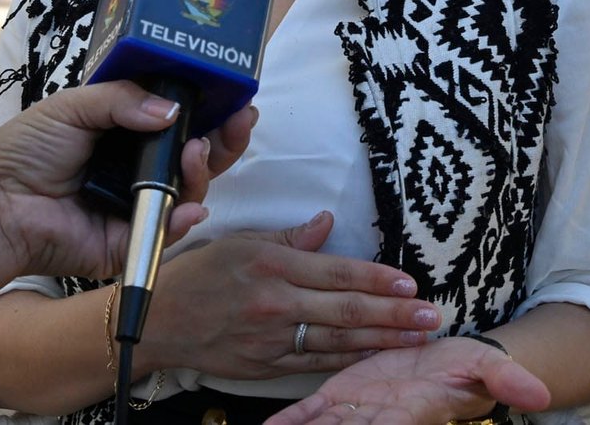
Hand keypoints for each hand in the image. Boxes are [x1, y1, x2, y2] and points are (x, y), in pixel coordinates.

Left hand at [0, 82, 254, 279]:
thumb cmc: (24, 151)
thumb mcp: (74, 107)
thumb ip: (123, 101)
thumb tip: (172, 110)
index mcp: (124, 133)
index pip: (177, 120)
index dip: (206, 109)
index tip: (232, 97)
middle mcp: (135, 169)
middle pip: (194, 156)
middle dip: (222, 140)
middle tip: (239, 121)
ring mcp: (135, 205)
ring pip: (189, 190)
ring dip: (203, 170)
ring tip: (197, 150)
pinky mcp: (130, 240)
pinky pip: (168, 230)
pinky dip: (184, 218)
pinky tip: (190, 205)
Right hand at [141, 212, 439, 378]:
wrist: (158, 322)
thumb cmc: (198, 273)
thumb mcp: (240, 242)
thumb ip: (288, 237)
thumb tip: (326, 223)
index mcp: (271, 263)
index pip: (336, 272)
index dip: (377, 279)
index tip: (410, 283)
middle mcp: (276, 302)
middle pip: (346, 309)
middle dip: (394, 314)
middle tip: (431, 315)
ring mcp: (272, 338)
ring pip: (339, 340)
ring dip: (383, 339)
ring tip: (417, 336)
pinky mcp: (267, 365)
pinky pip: (317, 362)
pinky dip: (349, 359)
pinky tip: (376, 354)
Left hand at [265, 339, 551, 424]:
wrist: (444, 357)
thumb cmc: (466, 368)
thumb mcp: (487, 369)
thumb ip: (506, 380)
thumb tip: (539, 395)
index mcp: (409, 415)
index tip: (361, 424)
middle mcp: (377, 421)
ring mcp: (354, 414)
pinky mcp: (337, 399)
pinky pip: (307, 414)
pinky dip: (288, 421)